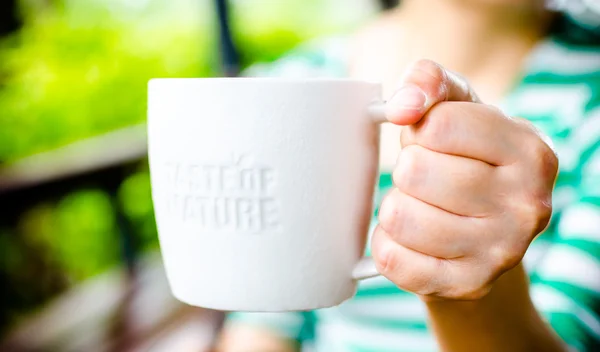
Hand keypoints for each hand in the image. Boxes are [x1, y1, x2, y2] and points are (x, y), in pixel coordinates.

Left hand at [372, 59, 558, 300]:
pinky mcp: (468, 285)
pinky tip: (409, 238)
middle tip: (425, 178)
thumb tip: (403, 103)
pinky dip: (387, 244)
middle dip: (407, 169)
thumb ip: (429, 81)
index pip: (438, 125)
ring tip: (418, 205)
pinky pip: (393, 259)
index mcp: (530, 151)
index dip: (419, 130)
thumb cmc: (465, 159)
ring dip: (395, 207)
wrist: (484, 234)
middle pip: (415, 172)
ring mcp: (500, 252)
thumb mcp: (456, 109)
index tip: (432, 140)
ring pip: (399, 216)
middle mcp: (527, 205)